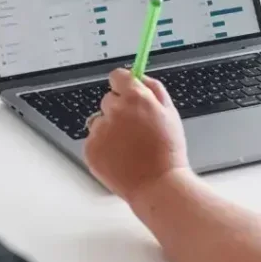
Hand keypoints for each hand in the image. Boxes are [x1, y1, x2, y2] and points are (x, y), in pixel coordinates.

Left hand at [84, 68, 189, 202]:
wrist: (158, 185)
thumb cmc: (168, 152)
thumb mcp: (170, 112)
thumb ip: (154, 88)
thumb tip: (139, 76)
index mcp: (135, 98)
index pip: (117, 76)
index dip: (123, 85)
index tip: (126, 92)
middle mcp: (115, 110)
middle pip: (108, 99)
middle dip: (119, 110)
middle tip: (135, 130)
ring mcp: (100, 130)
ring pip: (99, 121)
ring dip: (109, 129)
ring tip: (129, 148)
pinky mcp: (90, 149)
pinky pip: (93, 141)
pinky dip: (103, 148)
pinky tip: (120, 158)